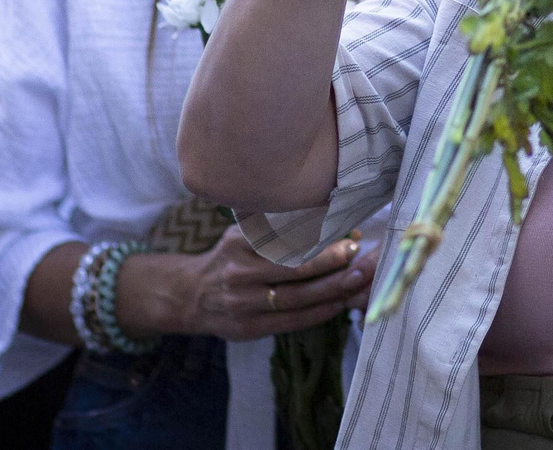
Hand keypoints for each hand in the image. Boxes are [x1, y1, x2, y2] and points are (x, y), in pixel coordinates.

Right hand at [182, 226, 374, 341]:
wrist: (192, 295)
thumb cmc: (231, 258)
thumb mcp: (244, 235)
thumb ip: (281, 231)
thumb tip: (336, 225)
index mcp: (238, 243)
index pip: (284, 241)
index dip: (319, 241)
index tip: (349, 238)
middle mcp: (238, 272)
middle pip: (292, 269)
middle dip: (331, 265)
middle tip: (359, 259)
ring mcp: (242, 303)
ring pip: (294, 298)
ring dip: (330, 290)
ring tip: (356, 281)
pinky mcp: (248, 328)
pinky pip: (289, 322)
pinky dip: (317, 313)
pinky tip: (337, 304)